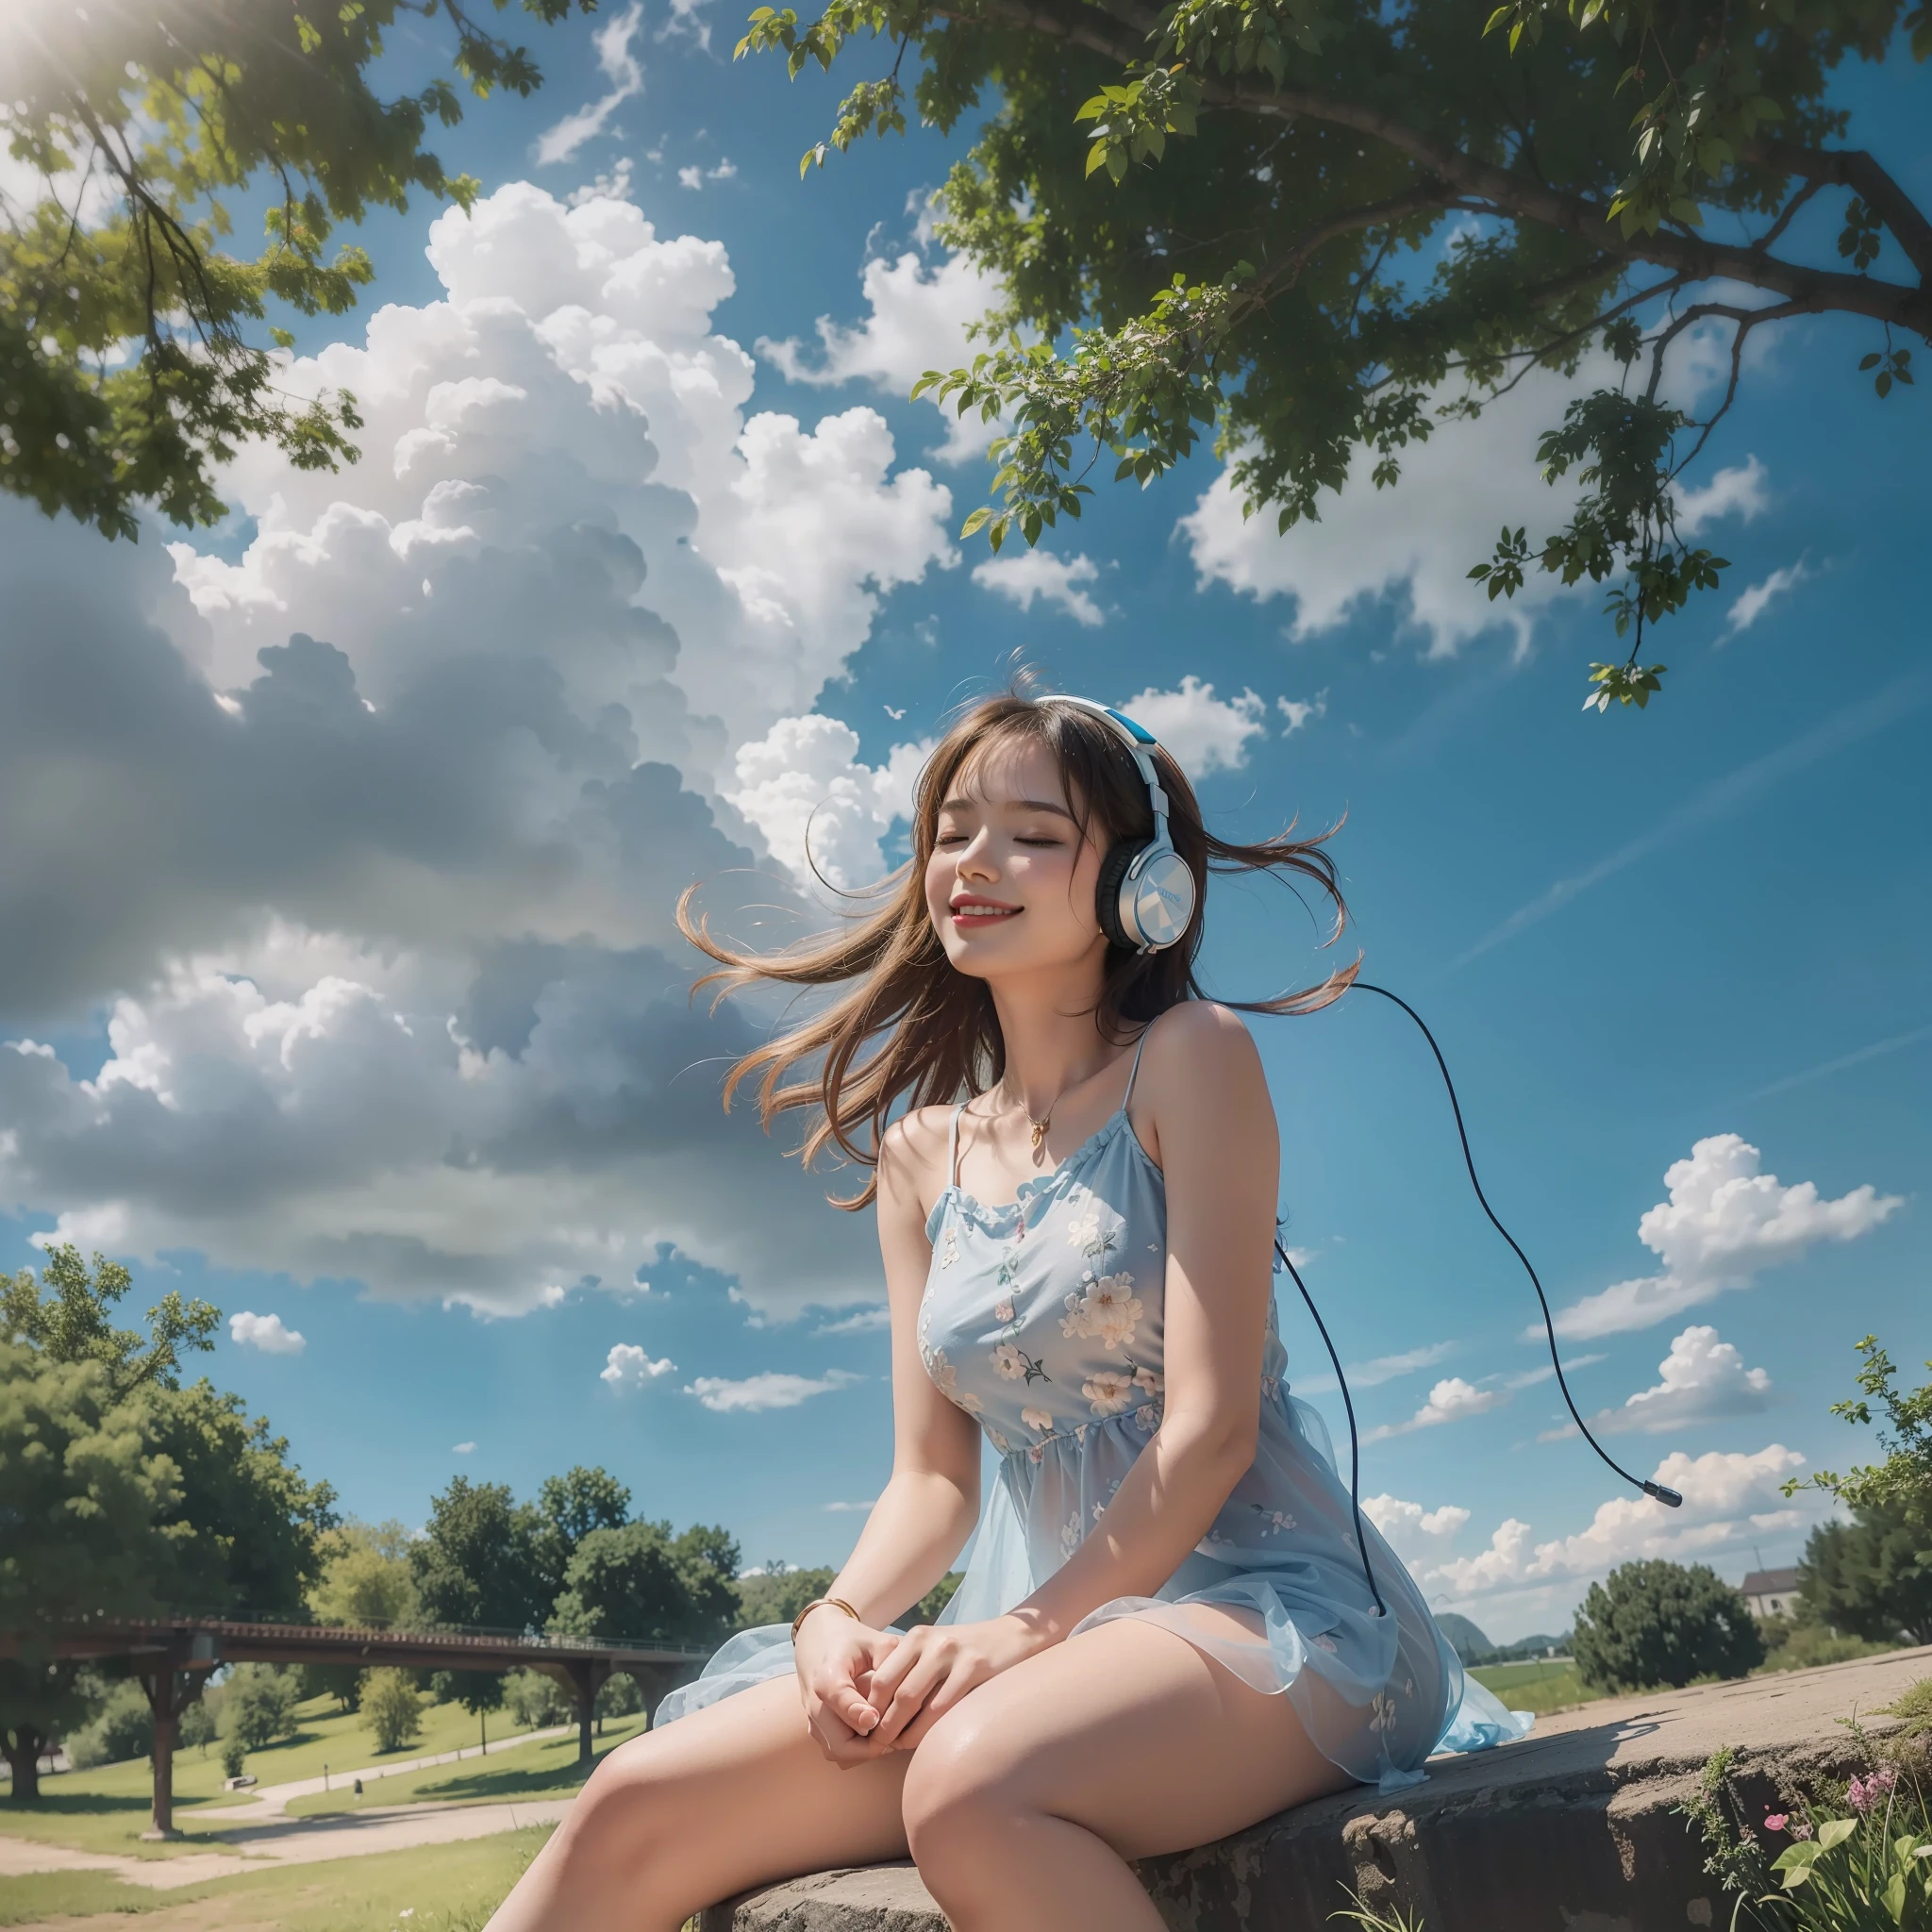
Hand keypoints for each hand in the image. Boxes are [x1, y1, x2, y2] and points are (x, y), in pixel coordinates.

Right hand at [793, 1609, 901, 1763]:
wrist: (819, 1641)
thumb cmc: (853, 1641)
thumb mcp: (874, 1640)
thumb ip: (890, 1658)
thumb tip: (904, 1687)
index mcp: (828, 1673)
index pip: (837, 1697)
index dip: (857, 1712)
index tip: (877, 1718)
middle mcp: (815, 1702)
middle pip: (839, 1744)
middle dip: (871, 1746)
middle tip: (896, 1735)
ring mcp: (812, 1719)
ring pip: (838, 1754)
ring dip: (865, 1751)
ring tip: (889, 1735)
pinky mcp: (816, 1729)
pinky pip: (836, 1752)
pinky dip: (857, 1751)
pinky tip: (877, 1734)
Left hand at [862, 1615, 1043, 1751]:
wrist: (1013, 1637)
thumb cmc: (967, 1653)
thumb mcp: (935, 1650)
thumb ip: (909, 1671)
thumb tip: (878, 1713)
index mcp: (916, 1638)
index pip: (881, 1678)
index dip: (870, 1709)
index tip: (868, 1730)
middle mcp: (931, 1643)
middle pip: (895, 1692)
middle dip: (883, 1725)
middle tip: (878, 1746)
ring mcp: (953, 1654)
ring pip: (916, 1702)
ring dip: (903, 1732)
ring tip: (897, 1748)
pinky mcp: (975, 1667)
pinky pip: (944, 1707)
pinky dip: (929, 1730)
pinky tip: (925, 1742)